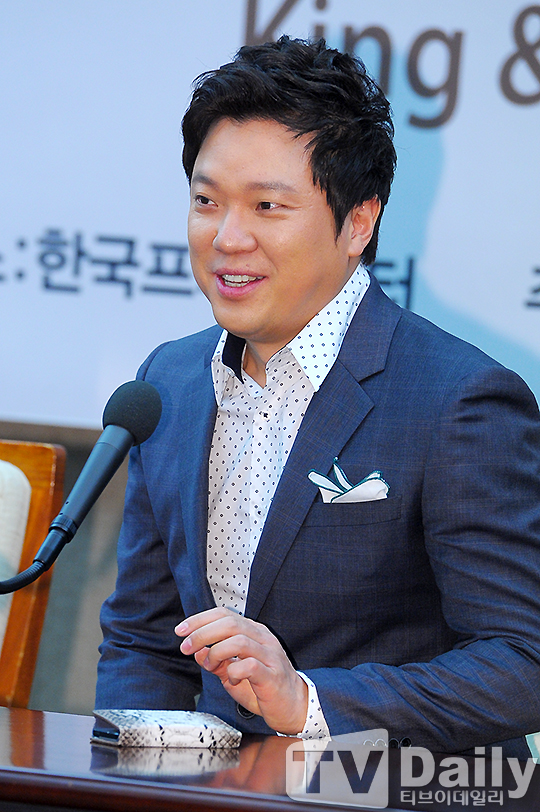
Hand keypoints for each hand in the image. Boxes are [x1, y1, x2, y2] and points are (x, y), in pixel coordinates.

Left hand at [175, 607, 307, 734]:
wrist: (293, 707)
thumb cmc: (263, 688)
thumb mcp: (233, 672)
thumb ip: (217, 660)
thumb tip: (196, 650)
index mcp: (253, 632)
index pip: (225, 614)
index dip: (200, 620)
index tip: (180, 631)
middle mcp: (263, 639)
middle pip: (230, 623)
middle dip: (202, 633)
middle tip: (186, 647)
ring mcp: (270, 655)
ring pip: (239, 640)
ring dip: (216, 652)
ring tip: (210, 666)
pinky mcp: (273, 675)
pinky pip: (250, 665)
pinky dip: (233, 671)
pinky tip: (231, 681)